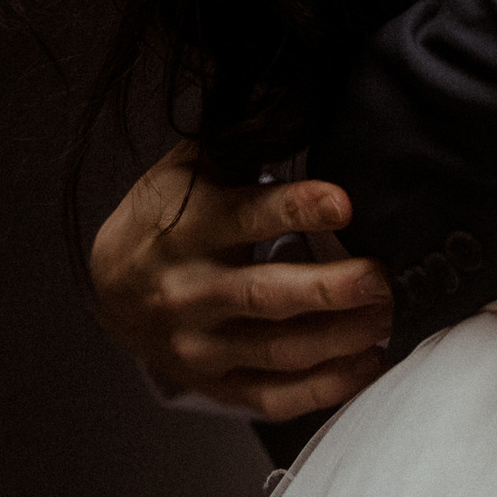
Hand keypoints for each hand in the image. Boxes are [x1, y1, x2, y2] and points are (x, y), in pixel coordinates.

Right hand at [87, 145, 394, 423]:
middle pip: (267, 296)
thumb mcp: (187, 170)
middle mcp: (191, 290)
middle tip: (382, 276)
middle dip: (333, 288)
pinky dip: (324, 388)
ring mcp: (200, 345)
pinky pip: (273, 397)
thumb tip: (297, 99)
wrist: (110, 287)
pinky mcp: (214, 384)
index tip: (345, 202)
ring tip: (386, 316)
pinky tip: (366, 363)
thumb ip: (239, 145)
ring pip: (278, 351)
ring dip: (340, 338)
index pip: (247, 218)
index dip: (297, 209)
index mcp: (188, 227)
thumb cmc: (165, 216)